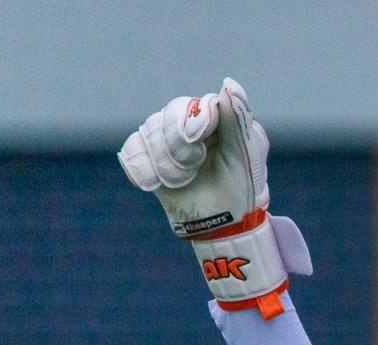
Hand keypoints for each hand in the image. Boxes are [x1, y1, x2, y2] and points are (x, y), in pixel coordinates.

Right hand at [118, 77, 309, 318]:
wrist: (222, 229)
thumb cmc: (241, 191)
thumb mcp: (245, 155)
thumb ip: (236, 120)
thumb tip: (228, 83)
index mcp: (218, 122)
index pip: (196, 104)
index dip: (194, 121)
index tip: (199, 142)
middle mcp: (191, 126)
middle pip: (168, 115)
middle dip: (177, 144)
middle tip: (191, 167)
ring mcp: (168, 142)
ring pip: (149, 131)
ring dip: (164, 160)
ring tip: (181, 180)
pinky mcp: (149, 159)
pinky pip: (132, 149)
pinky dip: (143, 166)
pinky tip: (158, 182)